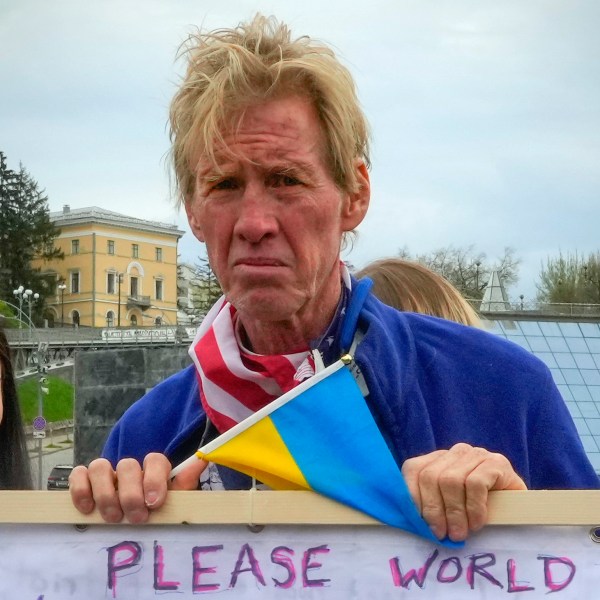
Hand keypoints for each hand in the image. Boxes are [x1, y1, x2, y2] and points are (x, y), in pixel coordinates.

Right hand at [69, 452, 207, 522]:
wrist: (136, 524)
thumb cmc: (157, 512)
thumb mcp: (176, 502)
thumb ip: (185, 483)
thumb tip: (201, 461)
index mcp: (153, 469)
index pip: (154, 460)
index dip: (153, 479)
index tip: (154, 503)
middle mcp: (130, 468)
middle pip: (126, 465)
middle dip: (131, 494)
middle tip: (137, 518)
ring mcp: (107, 474)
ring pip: (99, 466)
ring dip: (105, 494)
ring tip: (113, 517)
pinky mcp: (85, 482)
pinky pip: (78, 474)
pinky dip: (80, 489)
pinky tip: (88, 509)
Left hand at [402, 443, 525, 541]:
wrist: (521, 506)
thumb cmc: (479, 510)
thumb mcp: (449, 505)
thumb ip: (431, 505)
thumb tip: (412, 522)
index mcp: (438, 458)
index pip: (413, 469)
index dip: (413, 498)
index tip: (419, 524)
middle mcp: (455, 452)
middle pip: (430, 476)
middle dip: (434, 510)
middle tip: (442, 534)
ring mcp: (476, 454)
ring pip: (451, 480)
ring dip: (454, 512)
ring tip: (460, 533)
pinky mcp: (496, 462)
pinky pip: (476, 484)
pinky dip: (473, 508)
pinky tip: (477, 523)